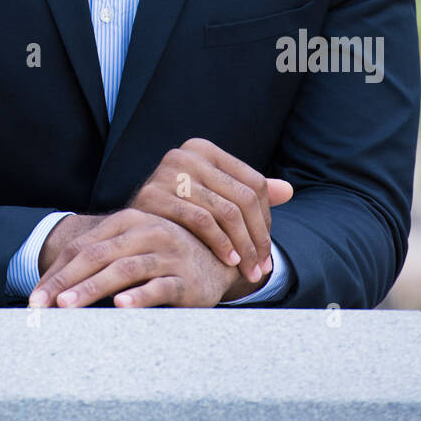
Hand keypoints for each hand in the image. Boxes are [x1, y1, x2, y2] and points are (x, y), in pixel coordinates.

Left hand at [30, 208, 237, 308]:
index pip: (83, 246)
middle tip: (40, 305)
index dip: (56, 272)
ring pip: (123, 270)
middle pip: (97, 256)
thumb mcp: (132, 247)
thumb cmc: (163, 255)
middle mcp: (146, 232)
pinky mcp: (186, 279)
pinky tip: (121, 307)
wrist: (219, 258)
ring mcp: (168, 254)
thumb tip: (52, 287)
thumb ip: (101, 257)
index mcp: (128, 220)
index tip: (34, 298)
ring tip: (67, 306)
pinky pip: (160, 287)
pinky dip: (139, 296)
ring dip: (92, 288)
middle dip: (64, 282)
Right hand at [127, 138, 292, 284]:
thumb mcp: (215, 199)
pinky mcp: (153, 195)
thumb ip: (248, 193)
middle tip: (261, 268)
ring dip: (242, 246)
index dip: (266, 221)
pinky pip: (201, 220)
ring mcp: (167, 172)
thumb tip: (288, 191)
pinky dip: (220, 243)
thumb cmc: (181, 214)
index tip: (267, 251)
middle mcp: (186, 154)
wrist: (132, 228)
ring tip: (247, 270)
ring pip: (225, 211)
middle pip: (242, 198)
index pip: (253, 183)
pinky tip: (228, 260)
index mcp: (205, 149)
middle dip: (257, 239)